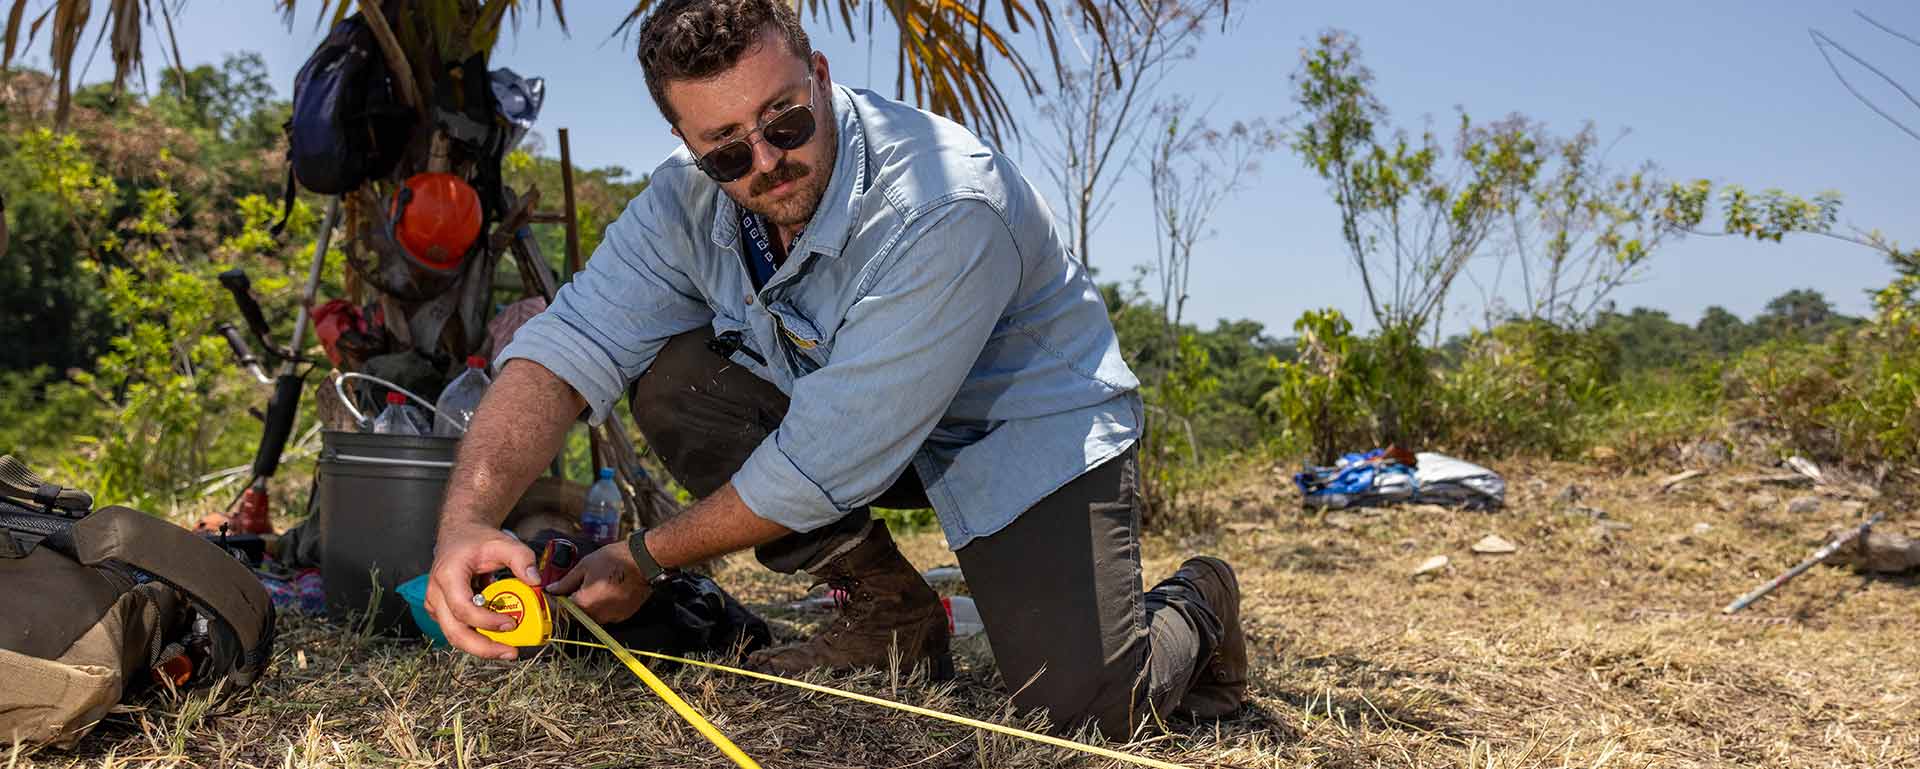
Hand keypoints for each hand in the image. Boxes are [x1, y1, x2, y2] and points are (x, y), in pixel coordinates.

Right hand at [425, 522, 539, 660]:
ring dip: (482, 646)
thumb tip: (536, 581)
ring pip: (455, 636)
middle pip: (454, 632)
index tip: (511, 624)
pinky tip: (498, 636)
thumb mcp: (502, 542)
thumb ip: (522, 558)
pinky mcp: (441, 612)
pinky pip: (458, 631)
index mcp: (448, 576)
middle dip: (483, 648)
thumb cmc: (476, 540)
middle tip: (510, 652)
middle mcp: (436, 594)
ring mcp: (435, 605)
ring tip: (508, 649)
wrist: (458, 535)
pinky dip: (478, 637)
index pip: (463, 608)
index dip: (486, 621)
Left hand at [545, 542, 651, 623]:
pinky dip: (604, 606)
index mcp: (584, 604)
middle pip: (577, 615)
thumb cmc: (614, 560)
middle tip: (580, 586)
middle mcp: (597, 616)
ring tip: (597, 586)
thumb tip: (551, 589)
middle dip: (575, 603)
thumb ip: (566, 581)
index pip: (562, 609)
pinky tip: (609, 591)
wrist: (644, 562)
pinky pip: (607, 615)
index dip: (560, 599)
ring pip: (592, 616)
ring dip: (590, 606)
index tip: (560, 591)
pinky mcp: (623, 617)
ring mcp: (611, 618)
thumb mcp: (585, 566)